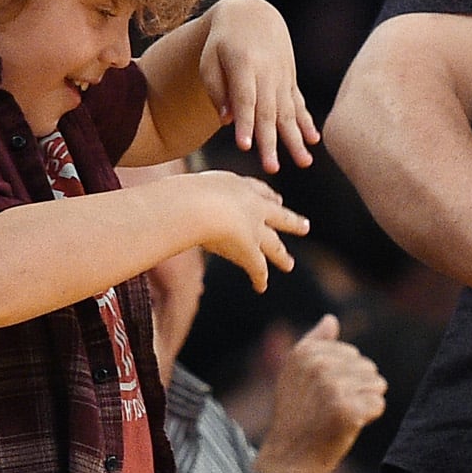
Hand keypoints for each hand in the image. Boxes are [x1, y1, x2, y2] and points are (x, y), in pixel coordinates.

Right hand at [183, 171, 310, 288]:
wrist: (199, 205)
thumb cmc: (184, 193)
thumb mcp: (187, 186)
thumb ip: (183, 195)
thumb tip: (165, 202)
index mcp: (239, 185)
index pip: (259, 190)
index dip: (267, 196)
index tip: (276, 200)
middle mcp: (253, 206)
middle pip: (277, 215)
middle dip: (290, 221)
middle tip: (305, 226)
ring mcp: (255, 229)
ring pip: (274, 244)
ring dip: (281, 256)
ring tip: (289, 265)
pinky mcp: (250, 250)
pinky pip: (258, 267)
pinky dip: (260, 278)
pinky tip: (261, 287)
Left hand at [199, 0, 319, 174]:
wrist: (253, 13)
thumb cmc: (223, 41)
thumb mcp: (210, 60)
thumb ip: (217, 90)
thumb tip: (228, 121)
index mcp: (243, 65)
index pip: (245, 100)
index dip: (245, 123)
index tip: (245, 147)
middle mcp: (267, 73)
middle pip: (268, 112)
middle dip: (271, 142)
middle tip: (272, 168)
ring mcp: (282, 77)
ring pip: (289, 112)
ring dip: (296, 139)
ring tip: (303, 163)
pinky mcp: (290, 80)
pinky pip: (299, 104)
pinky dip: (307, 123)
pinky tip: (314, 140)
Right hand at [255, 316, 389, 472]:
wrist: (290, 457)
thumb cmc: (296, 415)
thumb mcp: (294, 374)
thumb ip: (314, 343)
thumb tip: (331, 318)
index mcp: (305, 353)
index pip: (351, 353)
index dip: (344, 376)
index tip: (322, 394)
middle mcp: (319, 366)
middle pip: (367, 367)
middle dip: (357, 388)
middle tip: (332, 408)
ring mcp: (334, 388)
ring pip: (376, 384)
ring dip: (364, 402)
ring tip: (340, 415)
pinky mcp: (350, 410)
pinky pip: (378, 404)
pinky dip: (369, 417)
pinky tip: (348, 425)